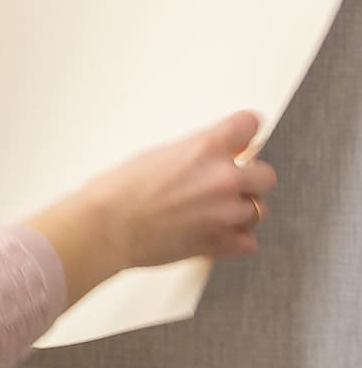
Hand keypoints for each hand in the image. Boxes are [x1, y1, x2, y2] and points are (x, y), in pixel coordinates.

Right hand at [26, 111, 277, 304]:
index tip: (240, 139)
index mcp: (206, 148)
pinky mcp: (219, 243)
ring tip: (213, 213)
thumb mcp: (156, 155)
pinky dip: (235, 240)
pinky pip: (248, 243)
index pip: (249, 124)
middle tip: (226, 184)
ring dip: (239, 211)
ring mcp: (225, 213)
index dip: (244, 133)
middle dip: (249, 179)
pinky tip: (215, 234)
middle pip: (266, 174)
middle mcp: (223, 178)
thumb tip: (208, 157)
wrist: (102, 228)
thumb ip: (193, 154)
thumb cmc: (116, 192)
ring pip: (258, 210)